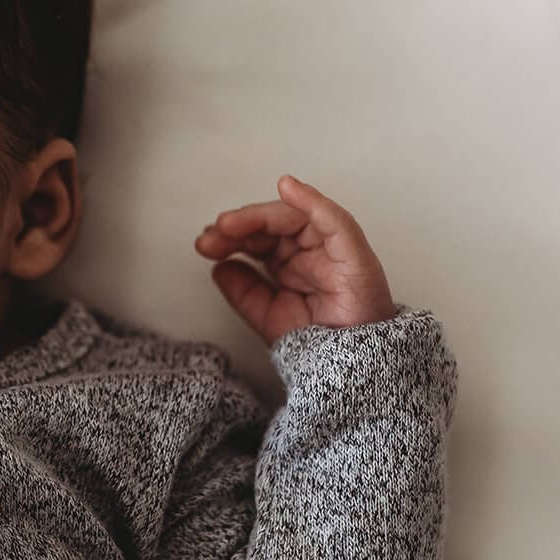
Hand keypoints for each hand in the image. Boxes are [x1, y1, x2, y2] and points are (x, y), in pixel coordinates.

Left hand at [193, 174, 394, 343]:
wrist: (347, 371)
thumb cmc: (318, 344)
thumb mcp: (267, 315)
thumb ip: (243, 290)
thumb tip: (220, 267)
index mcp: (293, 264)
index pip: (260, 238)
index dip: (232, 236)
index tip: (206, 244)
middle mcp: (313, 253)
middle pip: (274, 223)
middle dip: (240, 226)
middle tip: (212, 236)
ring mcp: (333, 251)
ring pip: (297, 216)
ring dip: (260, 215)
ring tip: (230, 224)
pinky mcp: (353, 254)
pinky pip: (334, 220)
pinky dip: (311, 201)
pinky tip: (288, 188)